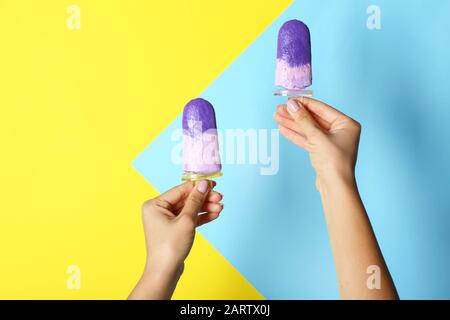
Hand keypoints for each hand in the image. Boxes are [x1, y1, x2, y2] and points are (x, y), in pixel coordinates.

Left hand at [128, 180, 222, 298]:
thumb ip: (195, 200)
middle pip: (186, 199)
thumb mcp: (186, 220)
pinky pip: (189, 218)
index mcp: (155, 204)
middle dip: (204, 199)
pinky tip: (214, 214)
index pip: (180, 190)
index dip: (198, 186)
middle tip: (220, 197)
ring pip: (189, 209)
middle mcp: (158, 210)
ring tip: (220, 208)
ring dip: (205, 208)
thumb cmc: (170, 247)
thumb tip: (203, 184)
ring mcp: (166, 220)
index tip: (213, 184)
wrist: (165, 272)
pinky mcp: (174, 229)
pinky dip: (201, 217)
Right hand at [274, 97, 360, 189]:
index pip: (322, 109)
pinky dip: (295, 134)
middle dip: (295, 114)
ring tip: (277, 117)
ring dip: (292, 123)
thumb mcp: (317, 136)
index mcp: (346, 124)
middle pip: (313, 119)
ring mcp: (330, 142)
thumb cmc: (334, 161)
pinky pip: (307, 139)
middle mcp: (340, 131)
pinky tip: (283, 128)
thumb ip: (303, 119)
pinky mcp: (321, 151)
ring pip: (308, 129)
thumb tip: (292, 104)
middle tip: (280, 109)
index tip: (290, 99)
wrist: (335, 186)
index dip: (304, 103)